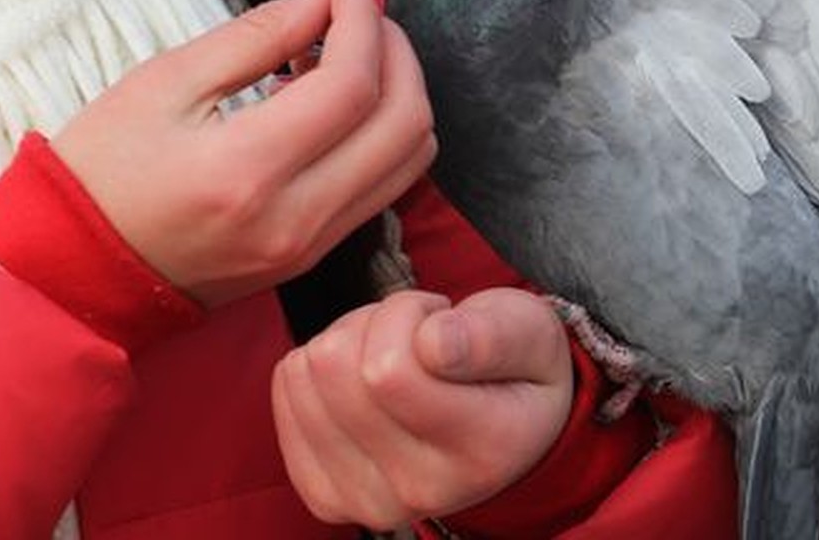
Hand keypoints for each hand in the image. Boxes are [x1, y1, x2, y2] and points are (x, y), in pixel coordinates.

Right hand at [52, 0, 435, 305]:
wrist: (73, 276)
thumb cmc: (102, 171)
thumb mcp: (165, 83)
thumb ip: (258, 33)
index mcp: (247, 172)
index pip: (353, 84)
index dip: (364, 19)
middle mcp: (296, 220)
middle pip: (405, 123)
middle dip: (396, 51)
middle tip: (357, 13)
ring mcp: (312, 246)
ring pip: (410, 157)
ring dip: (398, 91)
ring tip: (347, 54)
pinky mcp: (315, 255)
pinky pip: (386, 185)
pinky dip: (383, 132)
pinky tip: (335, 103)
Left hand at [271, 287, 572, 528]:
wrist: (509, 429)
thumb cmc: (519, 366)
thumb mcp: (531, 332)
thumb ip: (491, 335)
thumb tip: (433, 344)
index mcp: (480, 451)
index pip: (388, 371)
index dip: (408, 315)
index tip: (442, 319)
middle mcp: (418, 492)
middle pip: (337, 369)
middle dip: (377, 322)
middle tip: (419, 332)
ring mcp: (364, 503)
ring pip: (308, 373)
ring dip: (350, 339)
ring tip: (398, 350)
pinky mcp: (326, 494)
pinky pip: (287, 391)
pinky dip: (321, 364)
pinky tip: (365, 373)